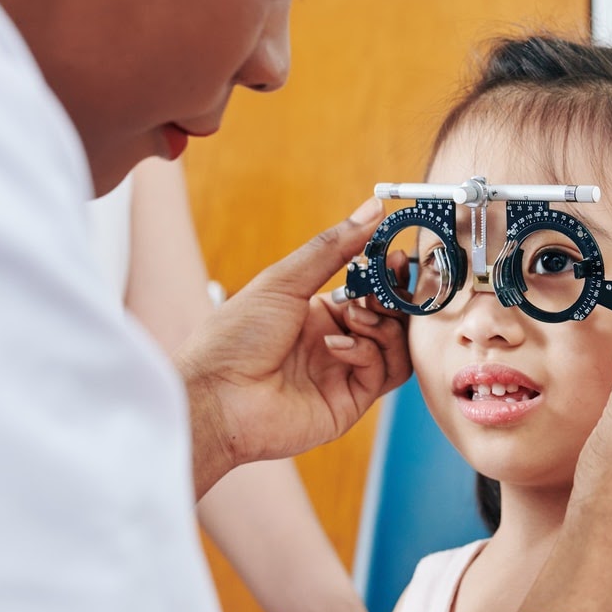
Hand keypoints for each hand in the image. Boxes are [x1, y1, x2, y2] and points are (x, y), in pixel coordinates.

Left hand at [174, 199, 410, 494]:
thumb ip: (333, 247)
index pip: (370, 290)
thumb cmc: (235, 338)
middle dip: (393, 296)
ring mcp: (343, 373)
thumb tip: (372, 209)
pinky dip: (366, 352)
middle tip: (388, 280)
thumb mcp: (283, 281)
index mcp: (317, 312)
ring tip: (356, 315)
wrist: (215, 396)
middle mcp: (335, 342)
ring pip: (395, 346)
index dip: (386, 272)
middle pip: (390, 318)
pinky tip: (336, 345)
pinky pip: (383, 373)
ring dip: (383, 324)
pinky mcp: (349, 403)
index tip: (396, 254)